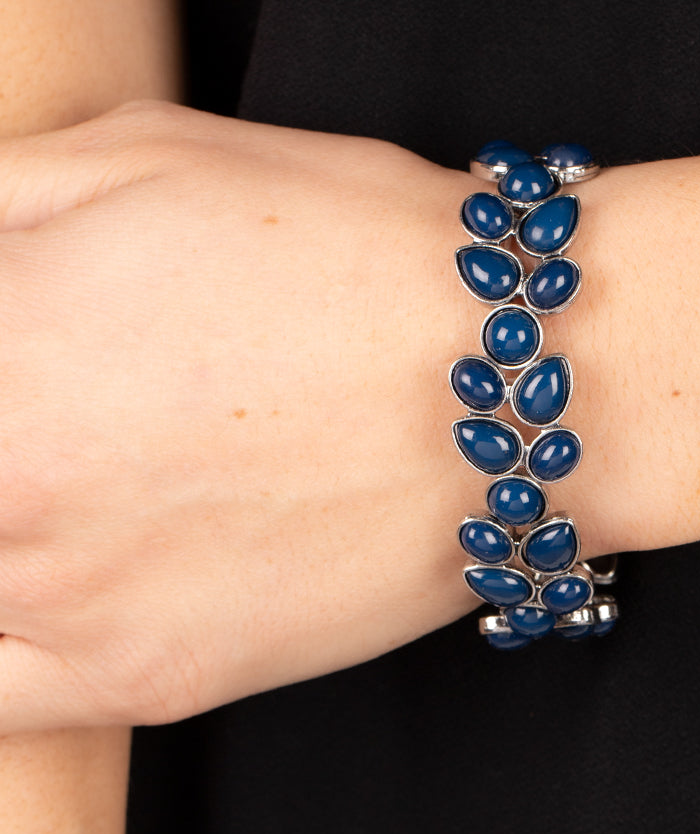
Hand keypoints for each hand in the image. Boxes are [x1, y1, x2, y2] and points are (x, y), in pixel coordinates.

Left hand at [0, 101, 524, 727]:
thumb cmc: (343, 242)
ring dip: (4, 514)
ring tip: (79, 463)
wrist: (516, 376)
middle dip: (4, 425)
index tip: (18, 338)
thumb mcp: (137, 151)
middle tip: (51, 398)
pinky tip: (40, 570)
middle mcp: (4, 481)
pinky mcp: (143, 682)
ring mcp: (64, 600)